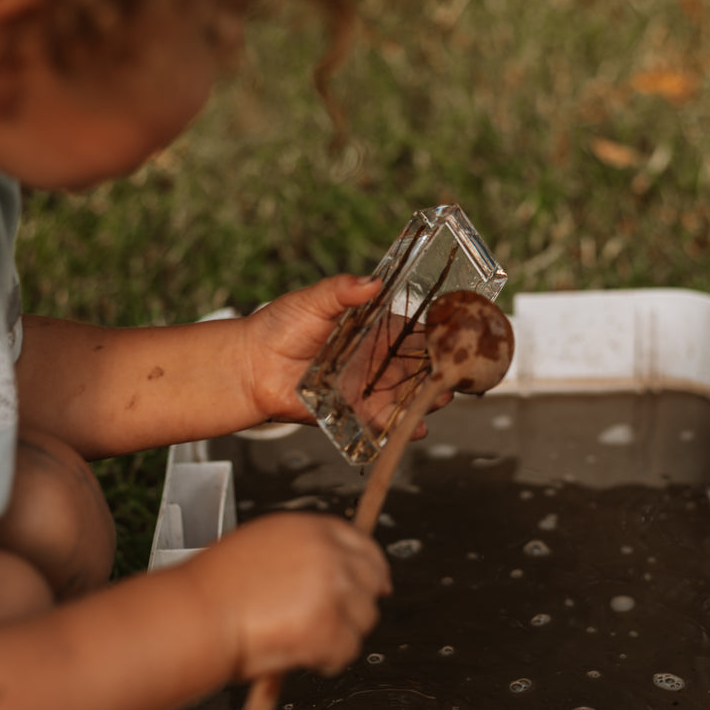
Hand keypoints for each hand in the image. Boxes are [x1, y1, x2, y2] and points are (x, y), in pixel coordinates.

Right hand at [185, 512, 390, 683]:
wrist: (195, 616)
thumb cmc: (213, 590)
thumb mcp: (262, 549)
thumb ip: (302, 556)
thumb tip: (337, 576)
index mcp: (310, 529)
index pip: (363, 545)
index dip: (374, 569)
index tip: (379, 585)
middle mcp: (327, 554)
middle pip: (371, 583)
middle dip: (355, 608)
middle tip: (327, 626)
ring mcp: (330, 590)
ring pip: (363, 620)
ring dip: (339, 636)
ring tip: (299, 640)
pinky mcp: (328, 627)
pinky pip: (347, 651)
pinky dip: (326, 660)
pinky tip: (297, 654)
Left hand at [242, 274, 450, 438]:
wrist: (250, 365)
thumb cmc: (279, 327)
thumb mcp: (314, 300)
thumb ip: (343, 290)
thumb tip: (371, 281)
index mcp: (375, 331)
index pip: (415, 333)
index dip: (439, 334)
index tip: (459, 335)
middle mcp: (376, 361)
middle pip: (419, 368)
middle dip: (441, 372)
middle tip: (457, 371)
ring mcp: (367, 388)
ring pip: (407, 397)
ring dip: (427, 400)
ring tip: (441, 397)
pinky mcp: (353, 413)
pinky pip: (382, 423)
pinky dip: (400, 427)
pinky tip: (416, 427)